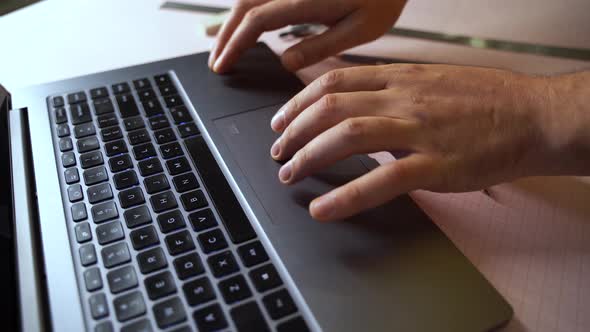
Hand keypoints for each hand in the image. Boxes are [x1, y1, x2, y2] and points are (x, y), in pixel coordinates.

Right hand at [209, 0, 406, 72]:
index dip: (234, 45)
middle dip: (225, 36)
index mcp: (305, 0)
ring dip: (232, 21)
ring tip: (225, 45)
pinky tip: (246, 24)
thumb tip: (286, 61)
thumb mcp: (361, 27)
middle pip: (244, 6)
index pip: (256, 22)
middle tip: (217, 62)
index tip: (223, 66)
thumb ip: (322, 45)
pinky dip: (248, 9)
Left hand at [269, 64, 559, 220]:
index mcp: (401, 77)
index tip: (282, 120)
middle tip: (278, 152)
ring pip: (346, 136)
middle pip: (330, 107)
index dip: (299, 101)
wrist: (535, 115)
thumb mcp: (433, 80)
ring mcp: (418, 130)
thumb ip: (394, 89)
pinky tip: (323, 209)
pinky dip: (345, 196)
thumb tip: (358, 102)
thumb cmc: (487, 100)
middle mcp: (403, 98)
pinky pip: (381, 179)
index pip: (334, 81)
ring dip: (308, 156)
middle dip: (294, 131)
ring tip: (290, 174)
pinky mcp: (436, 164)